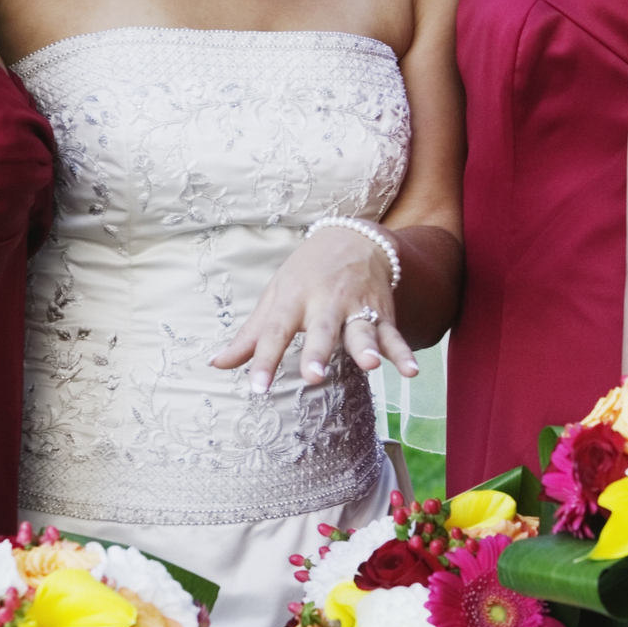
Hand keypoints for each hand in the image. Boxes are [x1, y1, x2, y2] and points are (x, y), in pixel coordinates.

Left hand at [210, 226, 418, 393]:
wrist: (352, 238)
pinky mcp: (382, 313)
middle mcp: (325, 302)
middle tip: (315, 376)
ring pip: (362, 329)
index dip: (264, 360)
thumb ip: (250, 336)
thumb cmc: (305, 275)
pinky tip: (411, 372)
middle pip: (321, 330)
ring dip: (367, 347)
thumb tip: (216, 365)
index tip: (256, 388)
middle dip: (319, 352)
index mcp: (293, 300)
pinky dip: (403, 352)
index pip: (274, 332)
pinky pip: (394, 335)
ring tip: (371, 365)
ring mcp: (357, 307)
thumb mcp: (275, 298)